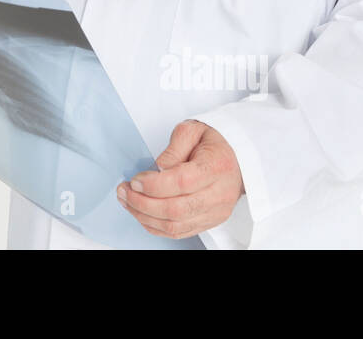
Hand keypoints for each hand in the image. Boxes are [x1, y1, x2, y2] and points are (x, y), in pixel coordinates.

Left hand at [115, 119, 243, 238]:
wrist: (239, 159)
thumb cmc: (213, 143)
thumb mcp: (193, 130)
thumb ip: (174, 148)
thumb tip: (157, 170)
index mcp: (217, 167)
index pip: (182, 182)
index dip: (154, 185)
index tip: (134, 180)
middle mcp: (219, 194)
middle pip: (176, 209)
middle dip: (142, 203)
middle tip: (123, 191)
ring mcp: (215, 212)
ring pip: (175, 226)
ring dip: (144, 216)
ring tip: (127, 201)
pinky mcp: (209, 222)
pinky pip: (178, 233)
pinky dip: (155, 226)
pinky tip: (140, 213)